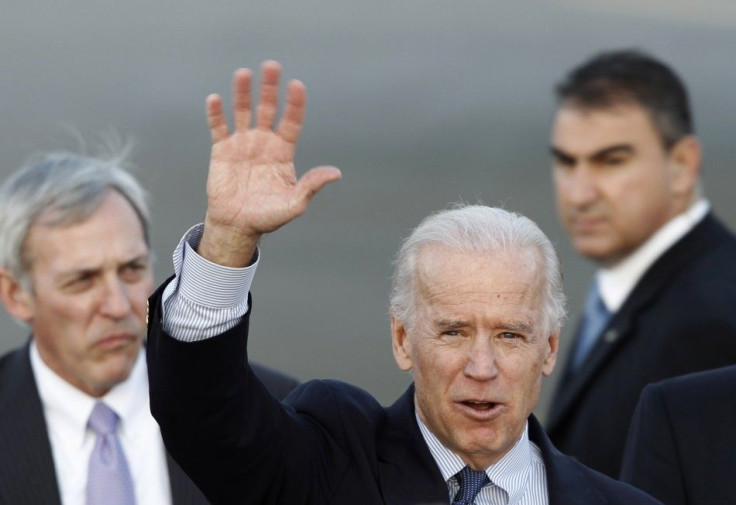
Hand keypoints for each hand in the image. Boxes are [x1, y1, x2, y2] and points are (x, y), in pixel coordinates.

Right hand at [199, 60, 341, 265]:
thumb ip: (311, 186)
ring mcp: (242, 144)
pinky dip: (216, 114)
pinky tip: (215, 99)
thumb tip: (335, 173)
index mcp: (282, 151)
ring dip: (243, 93)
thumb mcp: (294, 204)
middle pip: (268, 108)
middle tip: (272, 66)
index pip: (291, 121)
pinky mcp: (221, 150)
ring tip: (244, 74)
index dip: (294, 103)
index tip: (297, 85)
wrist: (238, 225)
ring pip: (243, 111)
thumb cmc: (268, 216)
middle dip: (270, 88)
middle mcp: (263, 142)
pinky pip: (219, 127)